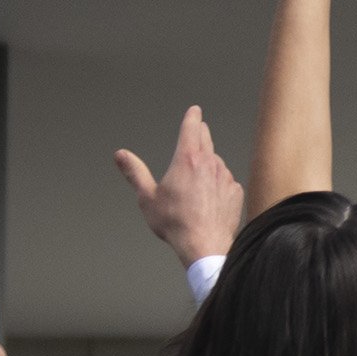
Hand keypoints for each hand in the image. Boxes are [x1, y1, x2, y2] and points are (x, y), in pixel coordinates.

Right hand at [115, 107, 243, 265]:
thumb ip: (135, 172)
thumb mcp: (147, 197)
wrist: (204, 245)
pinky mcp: (235, 191)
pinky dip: (219, 184)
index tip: (195, 110)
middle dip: (200, 134)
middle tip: (198, 132)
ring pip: (217, 162)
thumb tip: (120, 155)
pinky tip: (210, 198)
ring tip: (198, 181)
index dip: (192, 116)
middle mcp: (209, 163)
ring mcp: (225, 176)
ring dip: (209, 164)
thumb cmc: (174, 223)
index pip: (191, 128)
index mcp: (187, 159)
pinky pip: (226, 181)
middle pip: (206, 139)